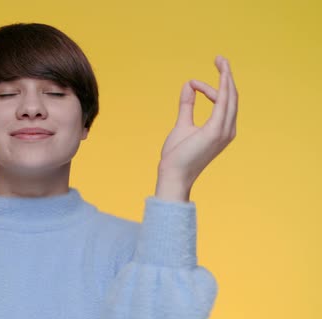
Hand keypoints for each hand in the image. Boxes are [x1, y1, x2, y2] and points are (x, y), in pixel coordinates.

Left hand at [155, 56, 237, 198]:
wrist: (173, 174)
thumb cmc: (177, 155)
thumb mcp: (182, 124)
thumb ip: (187, 105)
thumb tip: (189, 86)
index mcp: (222, 129)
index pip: (224, 102)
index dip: (213, 87)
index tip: (193, 84)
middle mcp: (228, 129)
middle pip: (232, 96)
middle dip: (226, 76)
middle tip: (220, 58)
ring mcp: (224, 131)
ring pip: (230, 97)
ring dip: (226, 77)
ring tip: (221, 60)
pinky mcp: (215, 131)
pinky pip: (223, 103)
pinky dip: (222, 88)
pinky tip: (219, 76)